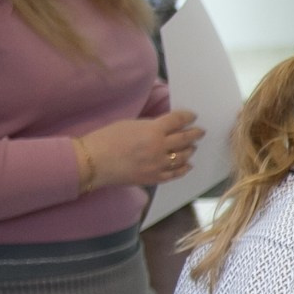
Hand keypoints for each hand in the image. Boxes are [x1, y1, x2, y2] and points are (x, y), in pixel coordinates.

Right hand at [77, 111, 200, 190]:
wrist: (93, 162)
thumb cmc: (106, 139)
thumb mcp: (129, 124)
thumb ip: (150, 126)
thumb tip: (163, 128)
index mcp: (153, 130)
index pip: (178, 120)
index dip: (188, 117)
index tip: (192, 116)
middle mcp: (160, 147)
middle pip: (185, 139)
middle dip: (195, 134)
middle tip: (200, 131)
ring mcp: (159, 164)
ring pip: (183, 156)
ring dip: (190, 150)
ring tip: (192, 147)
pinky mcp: (154, 178)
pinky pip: (175, 174)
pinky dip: (183, 168)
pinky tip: (187, 165)